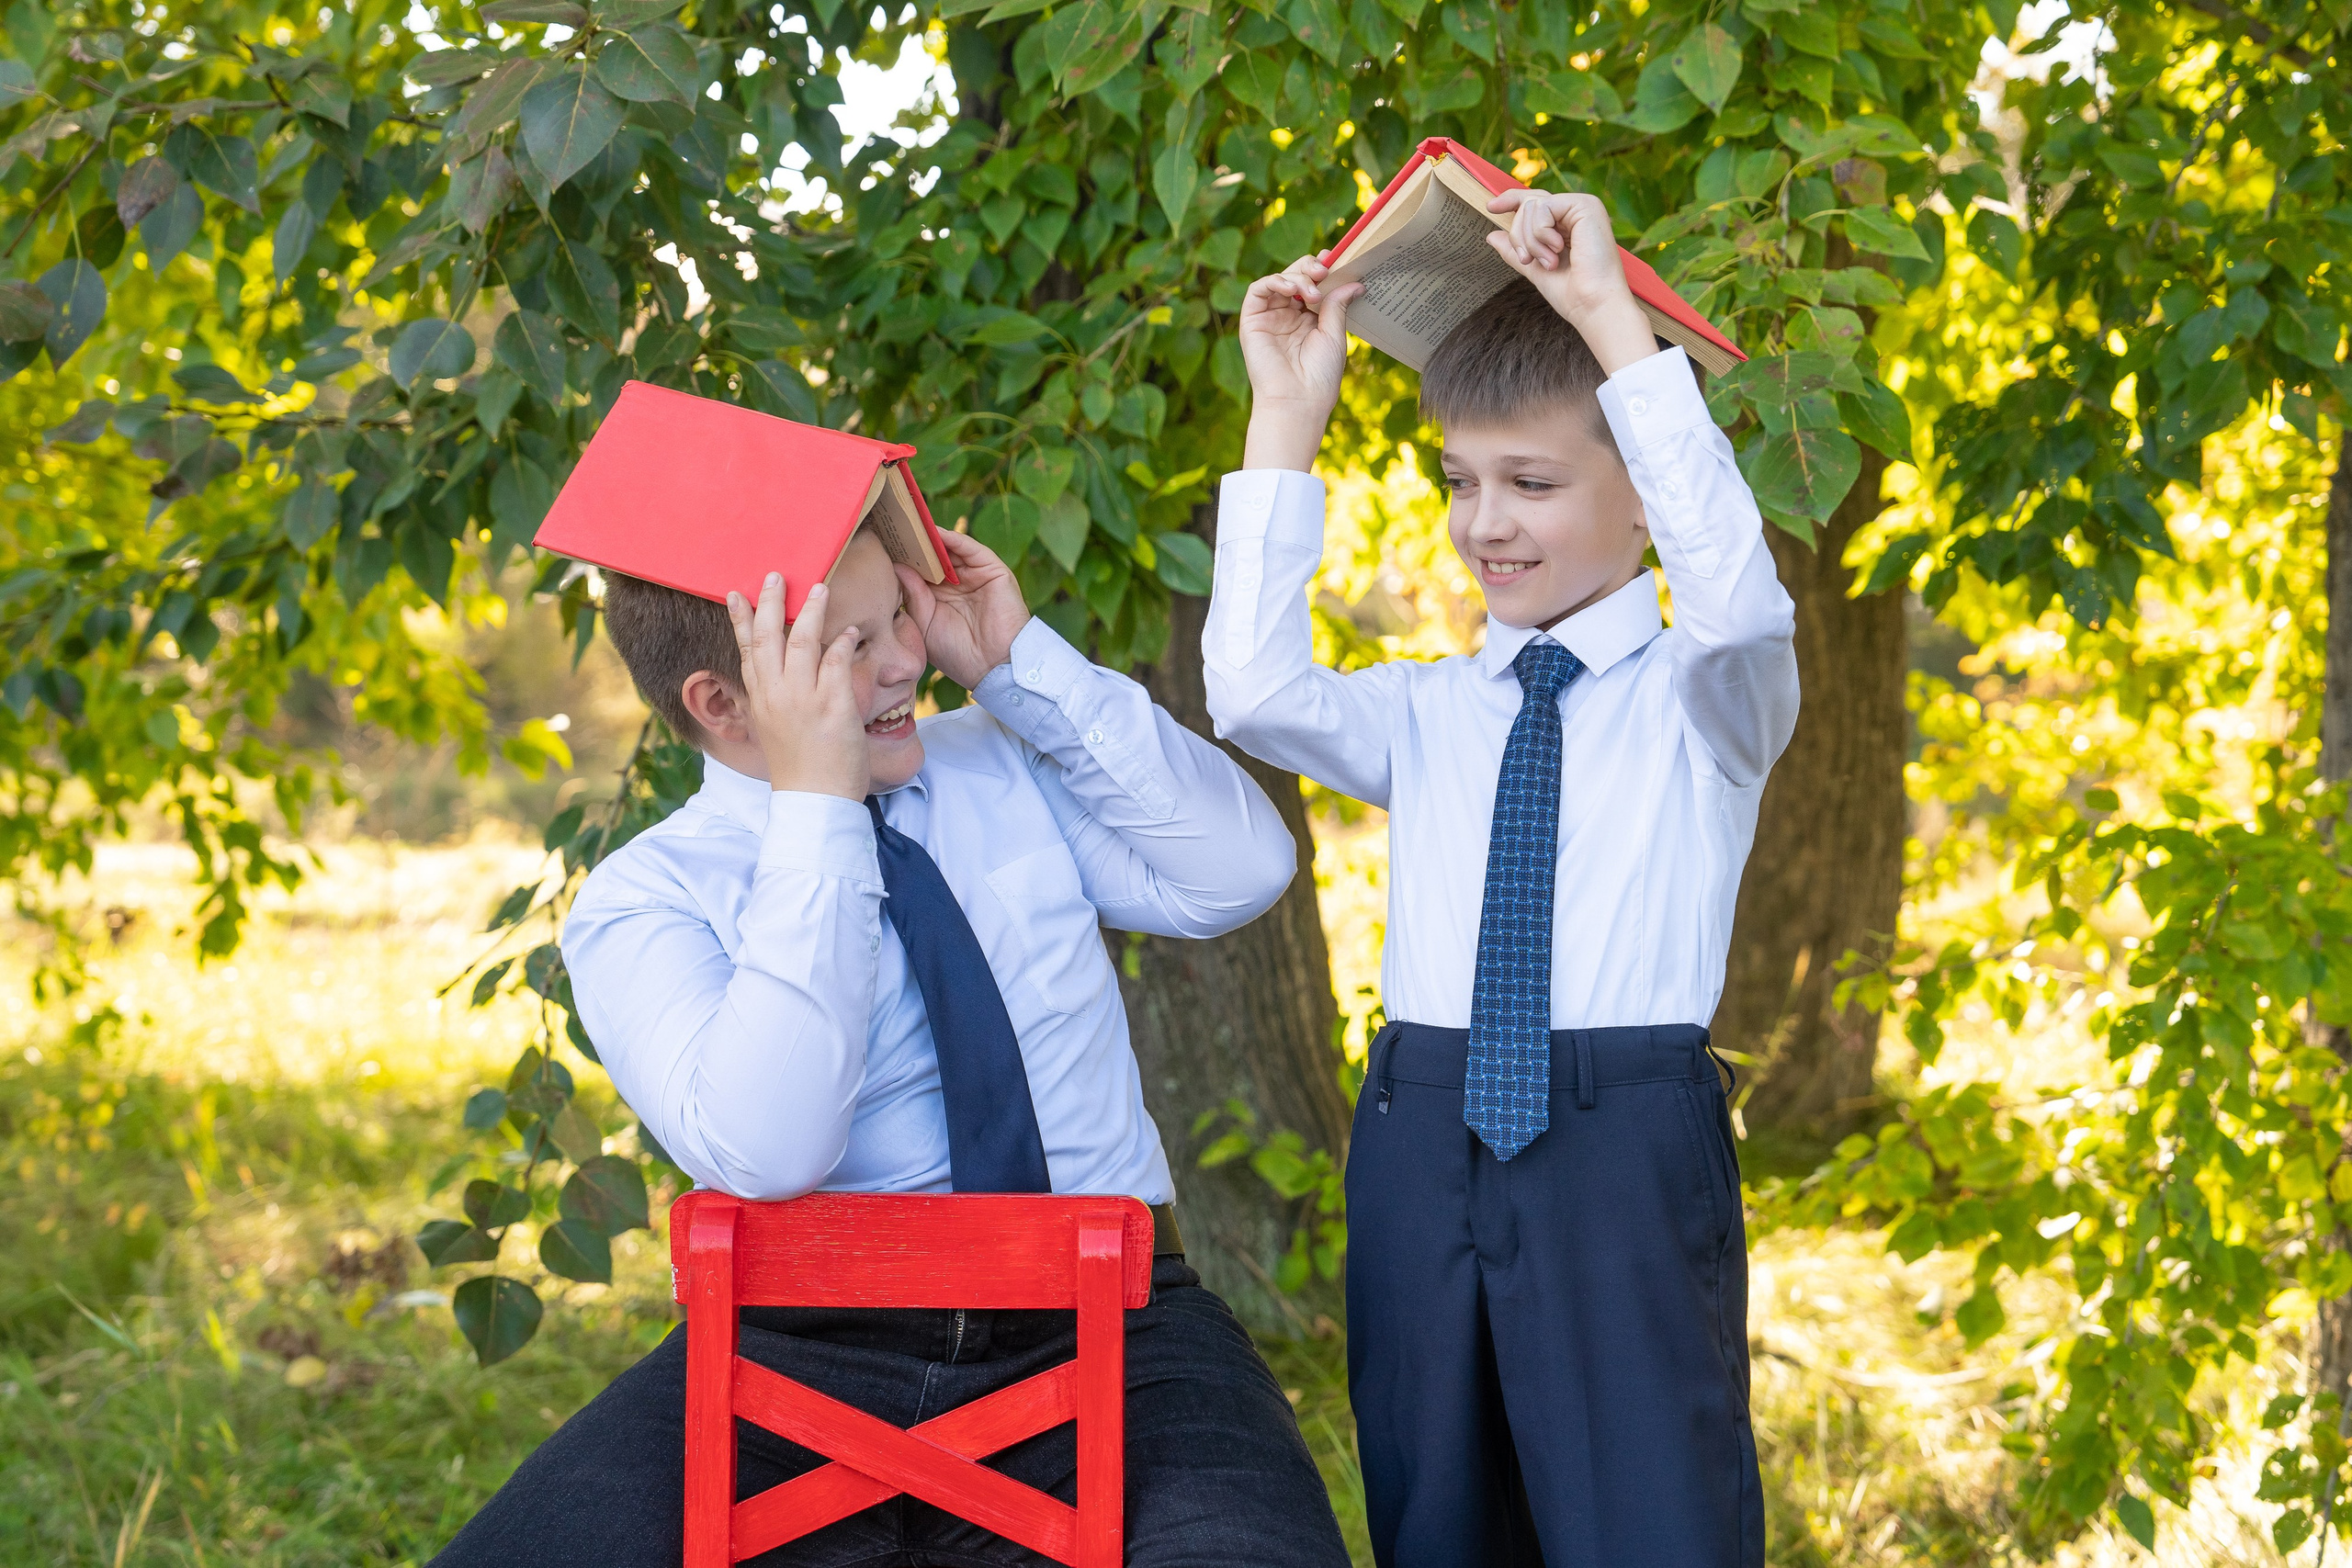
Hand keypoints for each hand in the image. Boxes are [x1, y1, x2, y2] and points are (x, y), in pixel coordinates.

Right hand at [726, 573, 868, 799]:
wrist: (814, 800)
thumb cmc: (801, 767)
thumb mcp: (775, 729)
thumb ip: (777, 699)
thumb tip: (780, 676)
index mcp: (760, 700)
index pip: (746, 650)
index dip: (740, 619)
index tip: (736, 592)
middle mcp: (776, 695)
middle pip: (768, 636)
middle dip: (770, 602)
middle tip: (776, 574)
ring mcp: (803, 699)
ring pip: (804, 641)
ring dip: (812, 610)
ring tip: (820, 587)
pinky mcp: (832, 706)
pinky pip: (837, 663)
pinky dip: (843, 643)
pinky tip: (851, 630)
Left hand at [898, 528, 1030, 687]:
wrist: (992, 667)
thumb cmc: (957, 653)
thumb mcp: (924, 623)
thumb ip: (912, 594)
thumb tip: (897, 566)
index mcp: (939, 597)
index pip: (919, 571)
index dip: (902, 558)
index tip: (880, 545)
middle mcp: (957, 583)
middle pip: (933, 556)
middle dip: (914, 543)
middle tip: (891, 527)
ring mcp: (975, 576)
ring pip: (950, 549)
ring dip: (930, 538)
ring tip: (909, 526)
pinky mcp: (993, 571)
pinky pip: (971, 549)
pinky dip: (953, 539)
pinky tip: (934, 533)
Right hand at [1237, 254, 1361, 470]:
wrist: (1298, 400)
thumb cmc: (1319, 375)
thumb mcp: (1335, 335)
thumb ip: (1337, 305)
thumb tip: (1355, 282)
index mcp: (1309, 319)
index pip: (1312, 285)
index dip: (1320, 269)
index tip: (1332, 258)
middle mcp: (1288, 316)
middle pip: (1295, 277)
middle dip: (1309, 269)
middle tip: (1323, 272)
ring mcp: (1270, 317)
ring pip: (1278, 280)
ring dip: (1295, 276)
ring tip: (1311, 291)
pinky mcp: (1252, 321)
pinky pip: (1258, 290)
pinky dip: (1274, 281)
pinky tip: (1291, 289)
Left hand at [1482, 189, 1656, 375]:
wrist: (1592, 304)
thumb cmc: (1571, 293)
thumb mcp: (1534, 268)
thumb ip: (1515, 251)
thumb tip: (1492, 235)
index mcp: (1567, 223)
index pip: (1534, 201)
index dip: (1511, 200)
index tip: (1491, 208)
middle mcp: (1575, 211)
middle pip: (1528, 204)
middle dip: (1519, 235)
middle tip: (1527, 261)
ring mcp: (1582, 206)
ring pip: (1533, 206)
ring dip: (1531, 240)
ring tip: (1549, 262)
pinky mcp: (1586, 205)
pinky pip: (1544, 207)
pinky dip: (1541, 233)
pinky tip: (1557, 250)